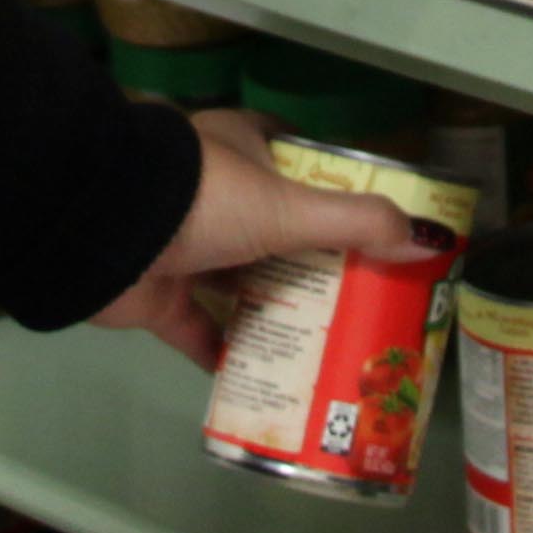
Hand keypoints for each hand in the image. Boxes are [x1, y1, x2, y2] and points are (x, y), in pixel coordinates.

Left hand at [89, 107, 427, 370]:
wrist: (108, 231)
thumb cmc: (204, 199)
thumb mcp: (289, 206)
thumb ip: (356, 222)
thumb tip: (424, 241)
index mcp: (239, 152)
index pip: (293, 158)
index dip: (330, 185)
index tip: (369, 222)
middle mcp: (209, 195)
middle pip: (271, 228)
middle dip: (310, 260)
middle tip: (361, 296)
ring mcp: (180, 247)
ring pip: (237, 280)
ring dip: (273, 308)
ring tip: (327, 342)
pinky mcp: (158, 296)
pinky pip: (200, 332)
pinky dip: (228, 353)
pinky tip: (267, 379)